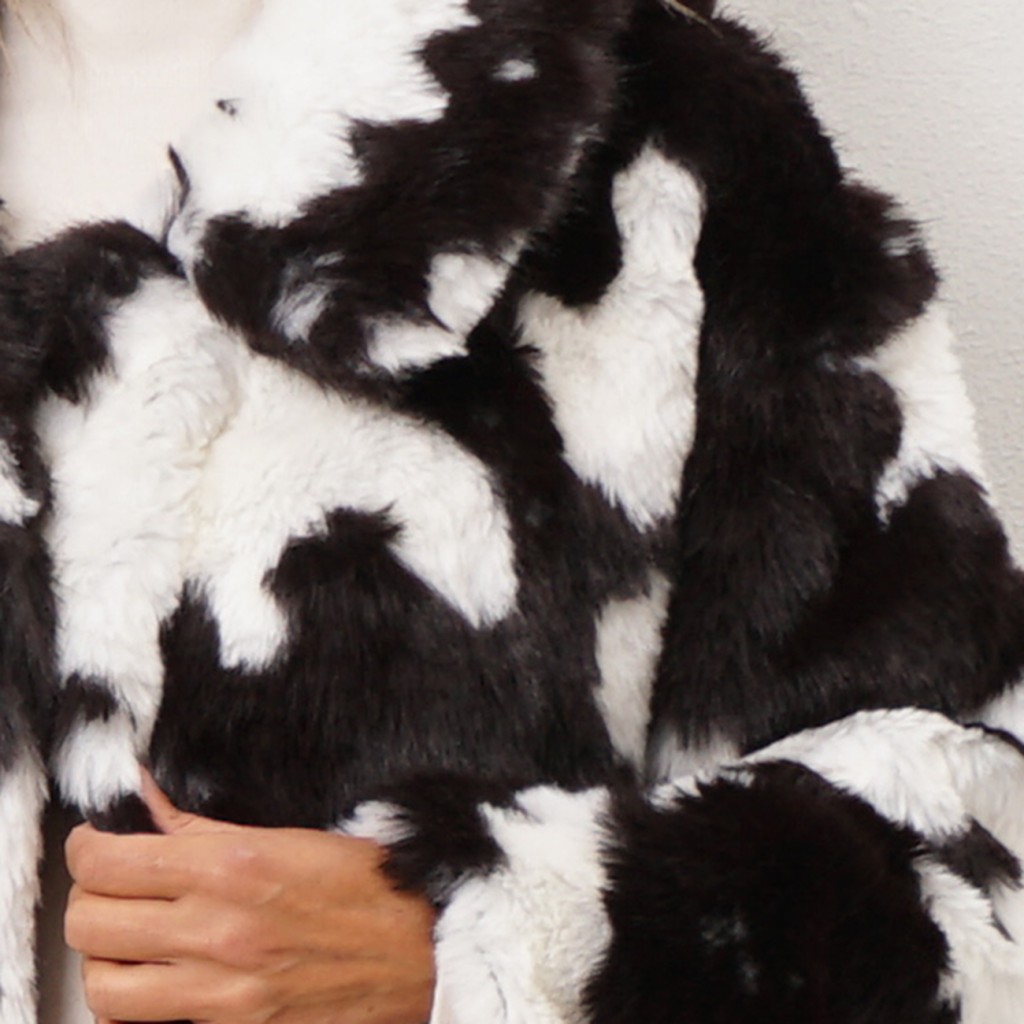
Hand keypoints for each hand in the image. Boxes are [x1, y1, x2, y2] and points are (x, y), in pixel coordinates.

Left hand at [64, 774, 436, 1023]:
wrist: (421, 954)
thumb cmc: (367, 886)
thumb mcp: (290, 836)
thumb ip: (204, 824)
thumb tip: (146, 795)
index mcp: (232, 867)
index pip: (108, 861)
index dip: (87, 847)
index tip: (96, 842)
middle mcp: (216, 931)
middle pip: (90, 922)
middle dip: (88, 897)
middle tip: (109, 883)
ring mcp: (221, 992)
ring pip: (102, 986)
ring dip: (103, 956)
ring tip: (127, 936)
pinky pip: (148, 1022)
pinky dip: (137, 999)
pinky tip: (158, 974)